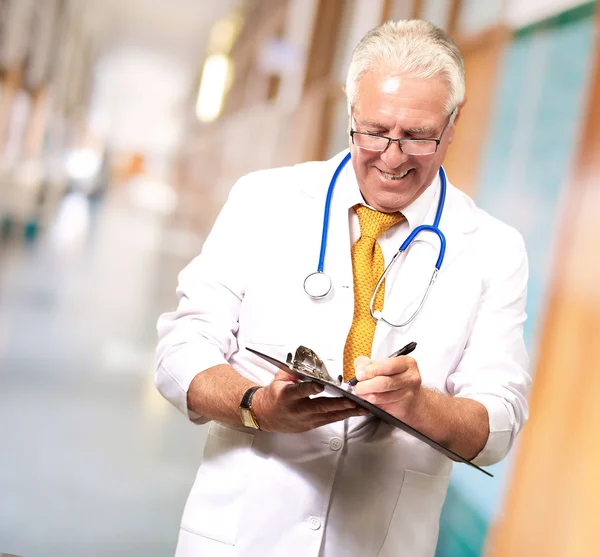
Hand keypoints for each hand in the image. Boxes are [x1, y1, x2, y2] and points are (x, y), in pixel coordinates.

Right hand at [253, 370, 367, 432]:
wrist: (265, 415)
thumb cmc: (274, 395)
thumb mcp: (279, 379)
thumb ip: (293, 371)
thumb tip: (306, 362)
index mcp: (287, 395)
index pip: (300, 391)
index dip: (310, 389)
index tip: (320, 385)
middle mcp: (297, 409)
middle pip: (320, 407)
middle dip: (338, 404)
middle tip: (353, 400)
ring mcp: (305, 419)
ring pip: (329, 416)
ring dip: (347, 412)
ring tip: (362, 408)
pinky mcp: (311, 425)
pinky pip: (329, 420)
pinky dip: (343, 416)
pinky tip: (355, 412)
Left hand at [352, 355, 422, 420]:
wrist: (412, 398)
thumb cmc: (395, 378)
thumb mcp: (382, 365)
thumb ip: (367, 363)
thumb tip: (360, 371)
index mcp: (407, 364)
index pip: (387, 366)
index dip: (370, 371)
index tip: (360, 375)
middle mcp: (410, 379)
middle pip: (383, 383)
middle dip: (365, 385)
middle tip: (358, 386)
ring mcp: (408, 395)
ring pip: (380, 397)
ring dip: (366, 396)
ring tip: (362, 393)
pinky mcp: (403, 409)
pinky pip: (381, 407)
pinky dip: (372, 404)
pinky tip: (370, 399)